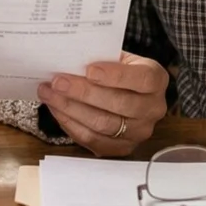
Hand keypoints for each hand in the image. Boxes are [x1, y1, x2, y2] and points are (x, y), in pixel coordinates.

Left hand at [38, 52, 169, 156]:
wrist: (129, 93)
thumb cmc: (119, 71)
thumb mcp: (119, 57)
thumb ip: (101, 58)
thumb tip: (69, 59)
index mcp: (156, 80)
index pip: (142, 79)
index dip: (115, 76)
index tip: (89, 70)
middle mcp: (153, 109)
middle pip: (119, 104)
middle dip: (83, 93)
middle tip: (58, 82)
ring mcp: (139, 132)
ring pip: (103, 124)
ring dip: (71, 109)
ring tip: (49, 94)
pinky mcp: (122, 148)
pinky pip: (93, 139)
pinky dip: (71, 124)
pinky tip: (57, 109)